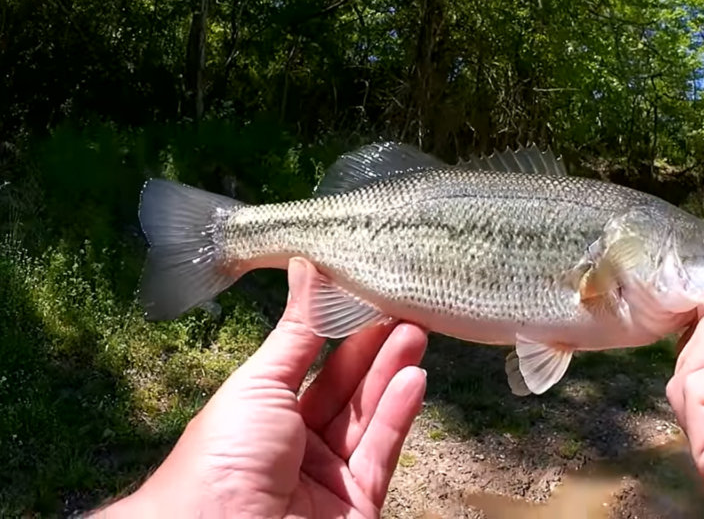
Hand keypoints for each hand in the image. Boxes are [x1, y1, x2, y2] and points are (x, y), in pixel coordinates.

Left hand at [96, 257, 427, 517]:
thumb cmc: (225, 456)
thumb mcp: (259, 384)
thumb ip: (297, 331)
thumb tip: (307, 267)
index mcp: (263, 414)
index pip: (312, 365)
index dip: (342, 331)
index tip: (371, 295)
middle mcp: (297, 443)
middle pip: (346, 389)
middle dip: (376, 348)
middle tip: (407, 308)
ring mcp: (330, 475)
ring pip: (369, 417)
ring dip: (392, 374)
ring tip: (418, 332)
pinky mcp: (360, 502)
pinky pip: (382, 453)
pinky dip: (399, 416)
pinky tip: (414, 379)